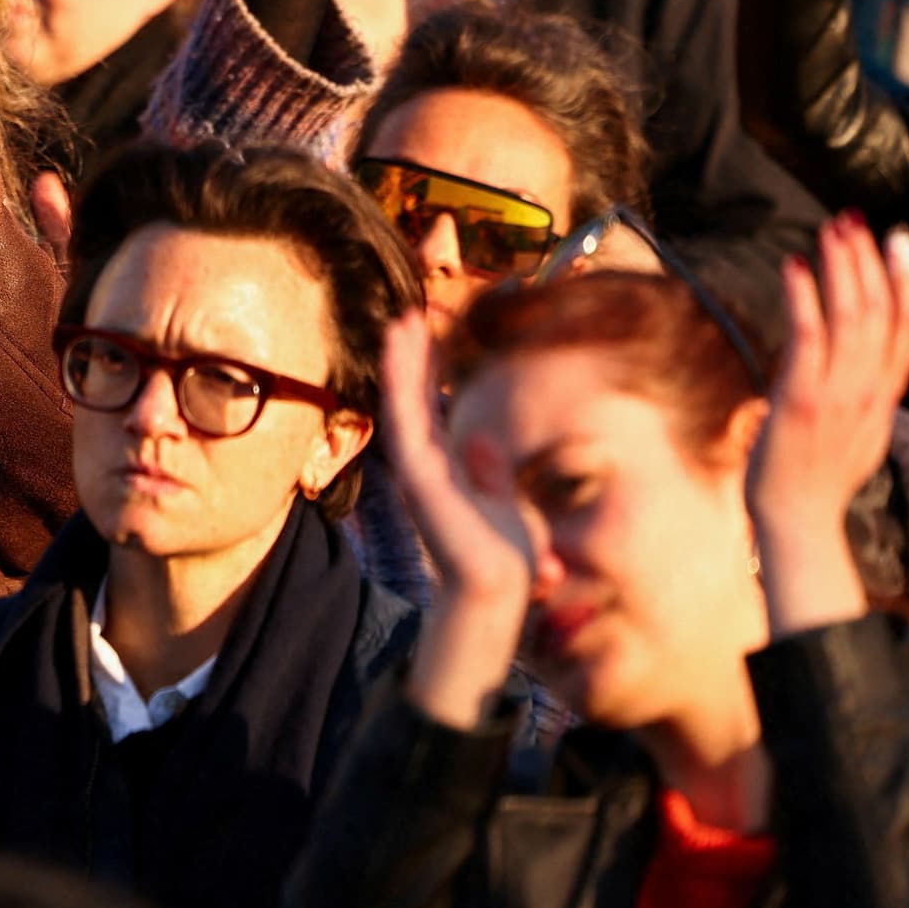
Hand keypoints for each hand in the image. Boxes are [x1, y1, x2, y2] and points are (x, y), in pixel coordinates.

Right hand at [375, 308, 537, 725]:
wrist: (498, 592)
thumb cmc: (505, 557)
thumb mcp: (507, 503)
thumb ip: (491, 472)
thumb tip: (479, 442)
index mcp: (446, 471)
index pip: (432, 410)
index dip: (429, 373)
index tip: (430, 335)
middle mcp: (426, 467)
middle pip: (414, 400)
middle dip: (412, 358)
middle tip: (410, 314)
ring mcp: (419, 470)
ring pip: (404, 404)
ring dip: (402, 362)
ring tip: (403, 321)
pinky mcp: (418, 476)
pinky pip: (406, 421)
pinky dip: (401, 383)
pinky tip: (401, 351)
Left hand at [747, 214, 908, 636]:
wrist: (796, 522)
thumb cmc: (814, 476)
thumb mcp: (855, 429)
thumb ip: (861, 392)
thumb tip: (853, 359)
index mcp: (885, 399)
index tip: (900, 239)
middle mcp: (870, 393)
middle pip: (882, 314)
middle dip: (870, 261)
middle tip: (855, 219)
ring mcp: (839, 397)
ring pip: (853, 319)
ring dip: (842, 268)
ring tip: (830, 230)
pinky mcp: (802, 403)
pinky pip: (809, 340)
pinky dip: (805, 299)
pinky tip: (795, 266)